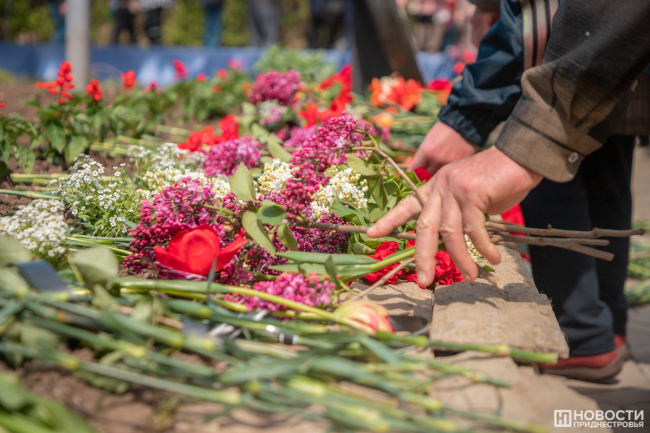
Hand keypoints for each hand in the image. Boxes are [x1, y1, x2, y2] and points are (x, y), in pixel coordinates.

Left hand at [367, 146, 542, 285]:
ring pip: (450, 232)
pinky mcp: (472, 193)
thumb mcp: (469, 196)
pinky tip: (491, 258)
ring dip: (460, 259)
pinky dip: (483, 247)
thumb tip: (451, 243)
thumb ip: (456, 214)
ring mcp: (454, 188)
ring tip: (470, 276)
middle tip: (423, 281)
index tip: (371, 234)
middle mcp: (440, 186)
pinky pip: (474, 229)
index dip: (389, 220)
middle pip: (424, 227)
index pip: (407, 205)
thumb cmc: (498, 180)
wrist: (521, 156)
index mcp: (435, 186)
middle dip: (422, 257)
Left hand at [409, 122, 476, 174]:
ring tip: (439, 172)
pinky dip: (449, 172)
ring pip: (439, 178)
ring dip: (437, 176)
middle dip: (424, 177)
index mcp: (425, 152)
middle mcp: (436, 160)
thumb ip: (424, 157)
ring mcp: (449, 163)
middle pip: (425, 178)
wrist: (463, 122)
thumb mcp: (428, 141)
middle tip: (425, 177)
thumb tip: (418, 171)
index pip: (413, 171)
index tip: (413, 177)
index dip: (412, 175)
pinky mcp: (460, 165)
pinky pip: (450, 173)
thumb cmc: (443, 130)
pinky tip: (450, 168)